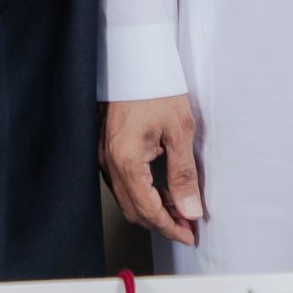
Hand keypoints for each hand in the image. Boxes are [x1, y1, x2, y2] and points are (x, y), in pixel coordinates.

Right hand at [100, 95, 202, 246]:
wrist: (134, 57)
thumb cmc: (156, 86)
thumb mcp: (180, 130)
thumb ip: (184, 174)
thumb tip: (191, 210)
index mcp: (126, 160)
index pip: (148, 210)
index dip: (171, 227)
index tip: (190, 235)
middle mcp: (108, 162)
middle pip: (134, 210)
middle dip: (162, 222)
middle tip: (188, 223)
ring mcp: (102, 155)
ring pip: (126, 198)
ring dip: (151, 208)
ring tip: (179, 206)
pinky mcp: (104, 147)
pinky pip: (121, 182)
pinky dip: (141, 192)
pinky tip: (160, 188)